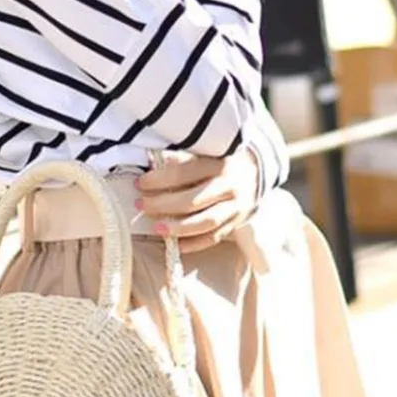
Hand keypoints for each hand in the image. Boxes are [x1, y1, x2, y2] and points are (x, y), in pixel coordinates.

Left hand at [136, 151, 260, 254]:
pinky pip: (214, 237)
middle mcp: (229, 186)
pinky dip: (194, 243)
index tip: (140, 183)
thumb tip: (156, 162)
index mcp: (219, 163)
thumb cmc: (221, 159)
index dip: (159, 179)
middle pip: (192, 200)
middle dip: (163, 205)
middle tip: (141, 205)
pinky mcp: (236, 222)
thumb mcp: (206, 151)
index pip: (184, 172)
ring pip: (205, 222)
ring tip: (157, 228)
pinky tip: (177, 245)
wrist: (255, 170)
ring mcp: (235, 206)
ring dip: (178, 228)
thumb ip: (183, 157)